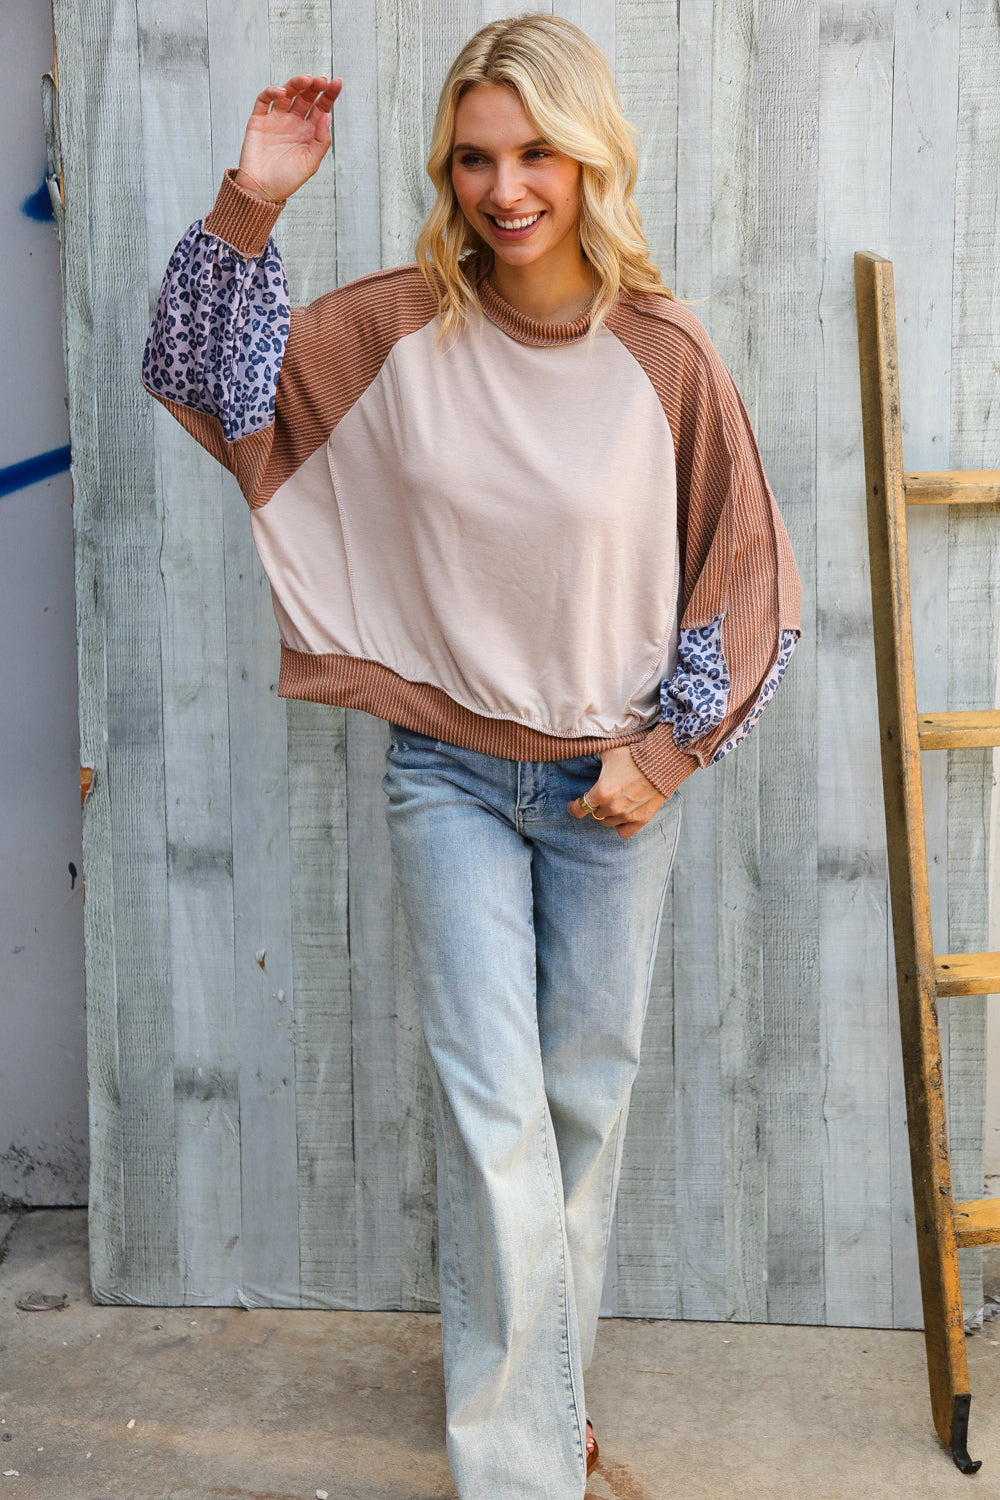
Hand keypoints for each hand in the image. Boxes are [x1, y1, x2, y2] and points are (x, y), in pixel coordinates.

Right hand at [235, 75, 342, 201]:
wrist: (261, 190)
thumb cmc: (286, 180)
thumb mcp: (310, 163)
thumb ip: (321, 141)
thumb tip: (327, 116)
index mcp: (308, 131)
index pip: (321, 108)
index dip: (329, 95)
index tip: (337, 83)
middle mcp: (293, 122)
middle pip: (306, 97)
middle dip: (314, 86)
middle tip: (320, 80)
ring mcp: (276, 119)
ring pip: (287, 93)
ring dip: (296, 84)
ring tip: (305, 80)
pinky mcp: (259, 119)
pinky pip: (265, 99)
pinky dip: (272, 92)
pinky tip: (281, 92)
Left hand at [568, 746, 665, 839]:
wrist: (662, 761)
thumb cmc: (633, 755)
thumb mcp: (608, 752)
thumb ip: (593, 758)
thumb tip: (582, 752)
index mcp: (601, 792)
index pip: (579, 808)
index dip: (573, 807)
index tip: (573, 804)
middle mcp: (612, 807)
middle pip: (595, 814)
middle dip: (595, 806)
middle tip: (600, 797)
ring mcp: (627, 815)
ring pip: (607, 823)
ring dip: (607, 815)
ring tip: (612, 804)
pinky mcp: (641, 819)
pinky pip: (624, 832)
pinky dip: (621, 826)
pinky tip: (622, 817)